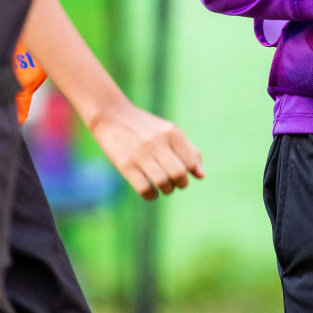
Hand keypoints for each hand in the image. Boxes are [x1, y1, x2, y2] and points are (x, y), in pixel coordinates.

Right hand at [87, 102, 203, 199]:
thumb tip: (201, 176)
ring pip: (163, 182)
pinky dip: (151, 195)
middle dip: (181, 184)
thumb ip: (188, 150)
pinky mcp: (125, 165)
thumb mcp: (169, 131)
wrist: (111, 116)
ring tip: (164, 187)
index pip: (190, 161)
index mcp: (171, 133)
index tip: (183, 173)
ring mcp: (141, 155)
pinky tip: (151, 192)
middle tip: (175, 183)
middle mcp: (158, 143)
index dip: (190, 172)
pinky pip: (144, 188)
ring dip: (167, 190)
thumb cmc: (145, 127)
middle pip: (179, 174)